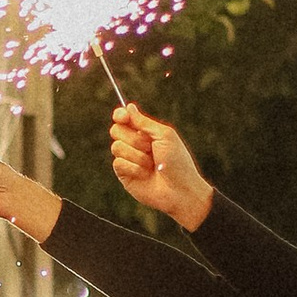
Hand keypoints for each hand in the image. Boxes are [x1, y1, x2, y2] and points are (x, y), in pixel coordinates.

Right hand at [109, 109, 212, 229]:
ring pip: (116, 147)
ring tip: (151, 164)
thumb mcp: (164, 136)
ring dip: (136, 155)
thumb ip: (144, 122)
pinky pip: (118, 163)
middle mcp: (135, 144)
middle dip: (133, 138)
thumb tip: (129, 107)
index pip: (124, 119)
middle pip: (116, 130)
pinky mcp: (124, 174)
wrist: (180, 190)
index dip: (120, 115)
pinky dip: (133, 167)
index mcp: (145, 133)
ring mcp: (128, 159)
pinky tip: (145, 174)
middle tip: (149, 147)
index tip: (122, 116)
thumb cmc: (178, 162)